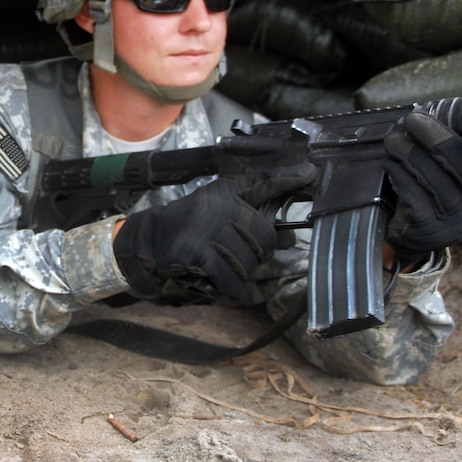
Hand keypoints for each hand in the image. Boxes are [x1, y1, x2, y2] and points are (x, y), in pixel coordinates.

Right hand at [112, 163, 315, 299]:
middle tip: (241, 254)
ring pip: (250, 262)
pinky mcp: (199, 254)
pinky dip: (233, 288)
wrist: (152, 239)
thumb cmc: (191, 224)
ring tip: (226, 265)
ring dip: (243, 272)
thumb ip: (254, 220)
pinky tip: (227, 285)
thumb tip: (289, 239)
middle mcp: (221, 208)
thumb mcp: (218, 209)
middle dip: (259, 253)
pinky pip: (232, 278)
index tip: (309, 173)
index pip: (263, 186)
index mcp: (227, 194)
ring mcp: (210, 231)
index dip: (288, 180)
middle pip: (265, 238)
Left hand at [385, 111, 461, 265]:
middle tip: (413, 119)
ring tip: (393, 138)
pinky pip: (415, 198)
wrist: (414, 232)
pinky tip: (390, 163)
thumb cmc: (436, 189)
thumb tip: (435, 111)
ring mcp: (455, 221)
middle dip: (436, 138)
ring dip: (410, 154)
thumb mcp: (455, 170)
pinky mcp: (428, 230)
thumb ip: (454, 145)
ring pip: (434, 181)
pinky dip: (400, 176)